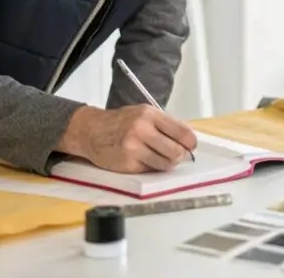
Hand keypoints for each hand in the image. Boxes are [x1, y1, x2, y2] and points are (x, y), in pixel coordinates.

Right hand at [64, 105, 197, 173]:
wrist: (92, 131)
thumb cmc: (121, 122)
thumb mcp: (144, 113)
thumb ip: (165, 124)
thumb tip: (189, 140)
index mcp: (149, 114)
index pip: (182, 132)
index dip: (191, 142)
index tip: (191, 146)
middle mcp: (141, 130)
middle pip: (176, 151)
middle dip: (182, 156)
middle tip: (179, 155)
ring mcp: (133, 148)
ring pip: (165, 164)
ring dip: (167, 163)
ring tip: (161, 157)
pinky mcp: (127, 164)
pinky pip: (150, 170)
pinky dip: (152, 167)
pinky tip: (144, 159)